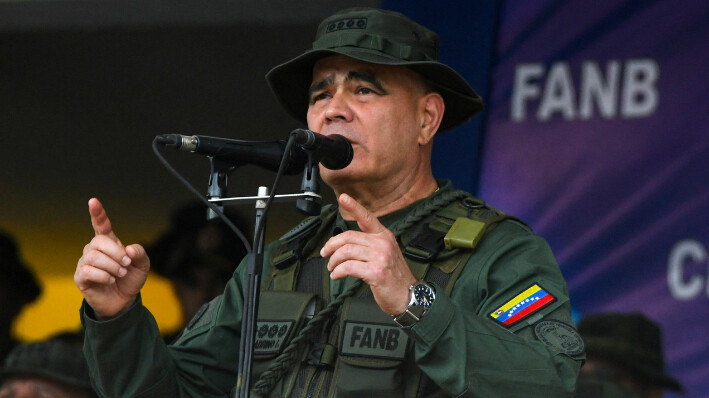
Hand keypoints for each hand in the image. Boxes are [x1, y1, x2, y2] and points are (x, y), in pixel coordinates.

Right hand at [74, 198, 149, 317]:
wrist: (124, 301)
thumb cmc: (131, 279)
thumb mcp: (143, 265)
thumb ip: (140, 253)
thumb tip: (128, 249)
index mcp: (109, 242)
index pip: (101, 225)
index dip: (98, 213)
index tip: (93, 201)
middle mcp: (94, 249)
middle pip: (99, 241)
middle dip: (116, 253)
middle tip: (126, 265)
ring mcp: (85, 262)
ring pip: (94, 256)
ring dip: (112, 267)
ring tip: (119, 274)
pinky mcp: (80, 276)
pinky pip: (88, 271)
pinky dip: (103, 276)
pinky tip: (109, 281)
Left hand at [320, 193, 415, 315]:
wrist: (408, 296)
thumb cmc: (394, 278)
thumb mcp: (385, 255)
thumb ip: (369, 245)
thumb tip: (345, 245)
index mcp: (384, 236)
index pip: (367, 217)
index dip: (353, 206)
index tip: (343, 198)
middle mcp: (383, 243)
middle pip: (348, 237)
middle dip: (331, 245)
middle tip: (325, 254)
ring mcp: (381, 257)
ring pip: (346, 251)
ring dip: (334, 261)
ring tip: (332, 268)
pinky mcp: (376, 271)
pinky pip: (348, 267)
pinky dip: (338, 272)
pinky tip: (337, 275)